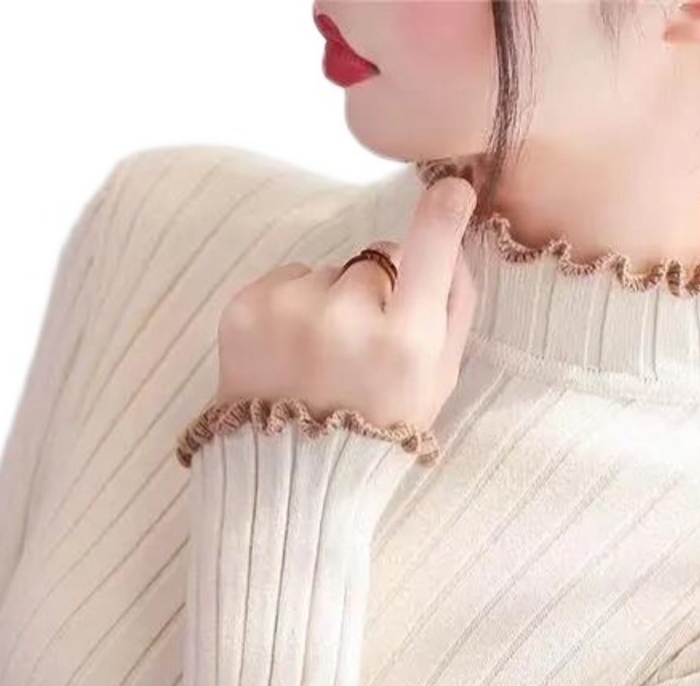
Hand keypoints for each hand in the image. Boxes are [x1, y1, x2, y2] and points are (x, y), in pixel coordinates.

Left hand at [212, 175, 478, 441]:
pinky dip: (288, 307)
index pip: (430, 250)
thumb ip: (453, 311)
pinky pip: (284, 279)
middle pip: (377, 262)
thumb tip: (455, 234)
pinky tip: (287, 353)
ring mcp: (290, 312)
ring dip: (326, 302)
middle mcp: (346, 320)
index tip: (451, 189)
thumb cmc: (373, 434)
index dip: (444, 214)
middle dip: (376, 291)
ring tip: (316, 360)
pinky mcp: (244, 309)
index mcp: (404, 344)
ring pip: (326, 273)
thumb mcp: (435, 386)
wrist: (285, 481)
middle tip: (361, 348)